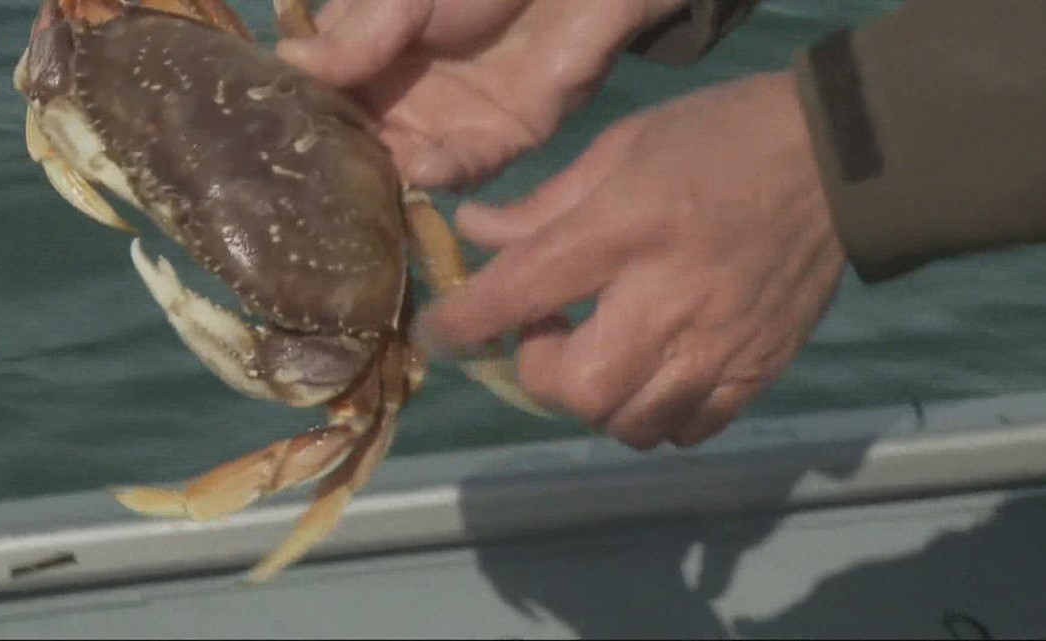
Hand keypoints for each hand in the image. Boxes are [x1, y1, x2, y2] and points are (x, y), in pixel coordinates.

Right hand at [277, 0, 684, 188]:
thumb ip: (355, 34)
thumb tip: (290, 65)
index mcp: (370, 52)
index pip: (325, 96)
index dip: (304, 119)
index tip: (274, 145)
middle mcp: (405, 96)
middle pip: (363, 142)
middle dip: (344, 165)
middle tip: (318, 189)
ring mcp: (453, 122)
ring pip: (409, 163)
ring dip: (390, 176)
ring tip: (369, 185)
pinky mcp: (503, 139)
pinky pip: (468, 165)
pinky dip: (446, 170)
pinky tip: (424, 168)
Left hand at [414, 72, 847, 448]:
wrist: (836, 160)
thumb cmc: (715, 142)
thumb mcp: (620, 148)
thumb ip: (542, 205)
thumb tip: (473, 235)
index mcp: (626, 229)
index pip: (523, 290)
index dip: (465, 322)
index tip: (437, 334)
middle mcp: (670, 299)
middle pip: (579, 388)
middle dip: (542, 375)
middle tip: (551, 335)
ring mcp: (720, 345)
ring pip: (632, 424)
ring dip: (597, 401)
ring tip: (604, 357)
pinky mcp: (759, 369)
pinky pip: (689, 431)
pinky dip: (656, 418)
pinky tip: (654, 378)